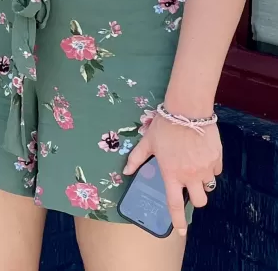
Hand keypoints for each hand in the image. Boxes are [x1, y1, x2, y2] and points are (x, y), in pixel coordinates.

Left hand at [123, 113, 222, 236]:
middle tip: (188, 189)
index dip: (178, 220)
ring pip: (209, 186)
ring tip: (193, 169)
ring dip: (202, 183)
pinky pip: (216, 171)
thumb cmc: (164, 127)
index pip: (175, 203)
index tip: (181, 231)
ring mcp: (206, 168)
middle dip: (195, 199)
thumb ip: (136, 159)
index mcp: (171, 174)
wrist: (187, 111)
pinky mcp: (217, 158)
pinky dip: (210, 169)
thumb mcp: (146, 143)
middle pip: (200, 201)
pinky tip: (201, 157)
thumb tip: (125, 172)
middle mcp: (190, 175)